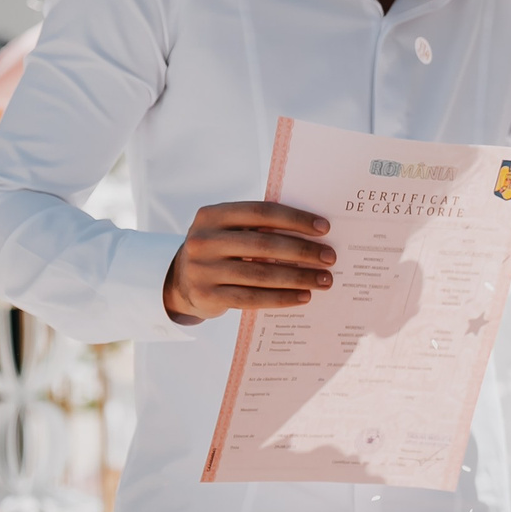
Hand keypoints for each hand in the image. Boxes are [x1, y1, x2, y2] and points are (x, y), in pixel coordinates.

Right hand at [160, 200, 333, 324]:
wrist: (181, 281)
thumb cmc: (220, 249)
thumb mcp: (228, 230)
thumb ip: (258, 226)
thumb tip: (313, 232)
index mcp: (212, 215)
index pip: (260, 212)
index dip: (294, 219)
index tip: (324, 228)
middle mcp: (203, 240)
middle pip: (263, 245)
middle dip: (302, 251)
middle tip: (330, 257)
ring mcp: (202, 270)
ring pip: (260, 274)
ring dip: (298, 277)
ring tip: (324, 279)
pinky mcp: (207, 296)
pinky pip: (252, 299)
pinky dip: (281, 298)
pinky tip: (303, 296)